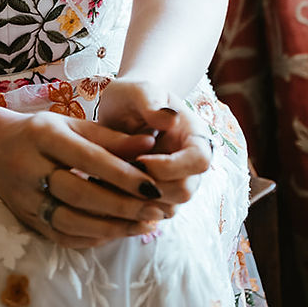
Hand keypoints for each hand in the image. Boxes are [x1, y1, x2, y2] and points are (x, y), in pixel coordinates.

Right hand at [0, 110, 169, 249]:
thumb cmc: (43, 133)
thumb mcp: (74, 126)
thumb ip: (111, 137)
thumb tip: (150, 144)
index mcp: (43, 136)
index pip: (88, 159)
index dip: (122, 175)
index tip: (154, 186)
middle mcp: (29, 168)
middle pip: (79, 194)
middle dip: (122, 206)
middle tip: (156, 210)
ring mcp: (24, 198)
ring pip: (70, 221)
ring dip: (111, 227)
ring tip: (144, 225)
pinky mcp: (25, 219)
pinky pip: (61, 236)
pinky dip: (92, 238)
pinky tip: (118, 233)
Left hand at [97, 78, 212, 214]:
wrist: (121, 111)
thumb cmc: (131, 97)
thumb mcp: (138, 91)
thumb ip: (151, 102)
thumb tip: (170, 117)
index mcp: (194, 136)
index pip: (199, 161)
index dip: (171, 166)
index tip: (139, 159)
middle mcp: (190, 165)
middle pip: (185, 191)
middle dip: (151, 186)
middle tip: (119, 172)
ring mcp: (176, 183)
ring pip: (167, 208)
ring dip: (136, 199)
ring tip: (109, 178)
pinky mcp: (158, 198)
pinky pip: (149, 214)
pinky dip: (127, 207)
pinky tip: (108, 188)